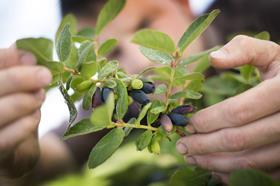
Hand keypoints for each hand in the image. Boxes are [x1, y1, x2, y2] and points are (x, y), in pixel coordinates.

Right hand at [0, 46, 51, 177]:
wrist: (16, 151)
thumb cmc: (14, 114)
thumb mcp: (16, 90)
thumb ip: (16, 71)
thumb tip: (27, 56)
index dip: (5, 58)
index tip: (31, 57)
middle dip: (20, 78)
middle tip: (46, 75)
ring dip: (25, 101)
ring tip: (40, 96)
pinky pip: (5, 139)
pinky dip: (25, 124)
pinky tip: (35, 116)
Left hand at [176, 35, 279, 181]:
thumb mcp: (269, 53)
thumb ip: (242, 49)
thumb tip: (212, 59)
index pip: (237, 111)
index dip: (208, 120)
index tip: (188, 124)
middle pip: (239, 139)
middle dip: (204, 145)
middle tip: (181, 146)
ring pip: (250, 161)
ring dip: (215, 163)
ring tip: (191, 157)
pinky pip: (263, 173)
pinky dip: (235, 174)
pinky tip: (215, 168)